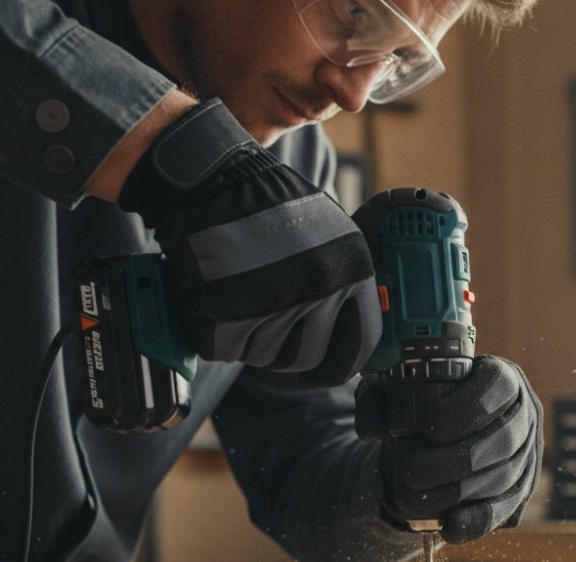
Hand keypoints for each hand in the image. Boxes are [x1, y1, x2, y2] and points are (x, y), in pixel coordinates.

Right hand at [118, 98, 380, 386]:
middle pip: (309, 358)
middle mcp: (319, 289)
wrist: (213, 178)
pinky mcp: (226, 315)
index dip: (343, 363)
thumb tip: (357, 331)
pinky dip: (218, 334)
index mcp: (352, 269)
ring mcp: (272, 304)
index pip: (362, 343)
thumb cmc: (271, 204)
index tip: (329, 370)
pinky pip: (227, 350)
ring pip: (267, 357)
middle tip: (271, 332)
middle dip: (289, 353)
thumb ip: (347, 281)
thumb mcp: (332, 233)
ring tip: (241, 301)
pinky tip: (216, 300)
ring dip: (253, 341)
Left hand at [355, 356, 544, 543]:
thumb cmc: (422, 405)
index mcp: (503, 379)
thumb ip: (381, 399)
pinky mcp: (519, 493)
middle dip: (455, 460)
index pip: (499, 386)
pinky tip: (447, 526)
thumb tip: (373, 428)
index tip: (431, 429)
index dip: (468, 408)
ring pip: (503, 478)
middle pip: (504, 439)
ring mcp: (526, 457)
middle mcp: (523, 416)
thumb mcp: (399, 390)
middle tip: (410, 470)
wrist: (436, 440)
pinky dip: (475, 521)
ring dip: (456, 492)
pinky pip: (504, 511)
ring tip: (411, 497)